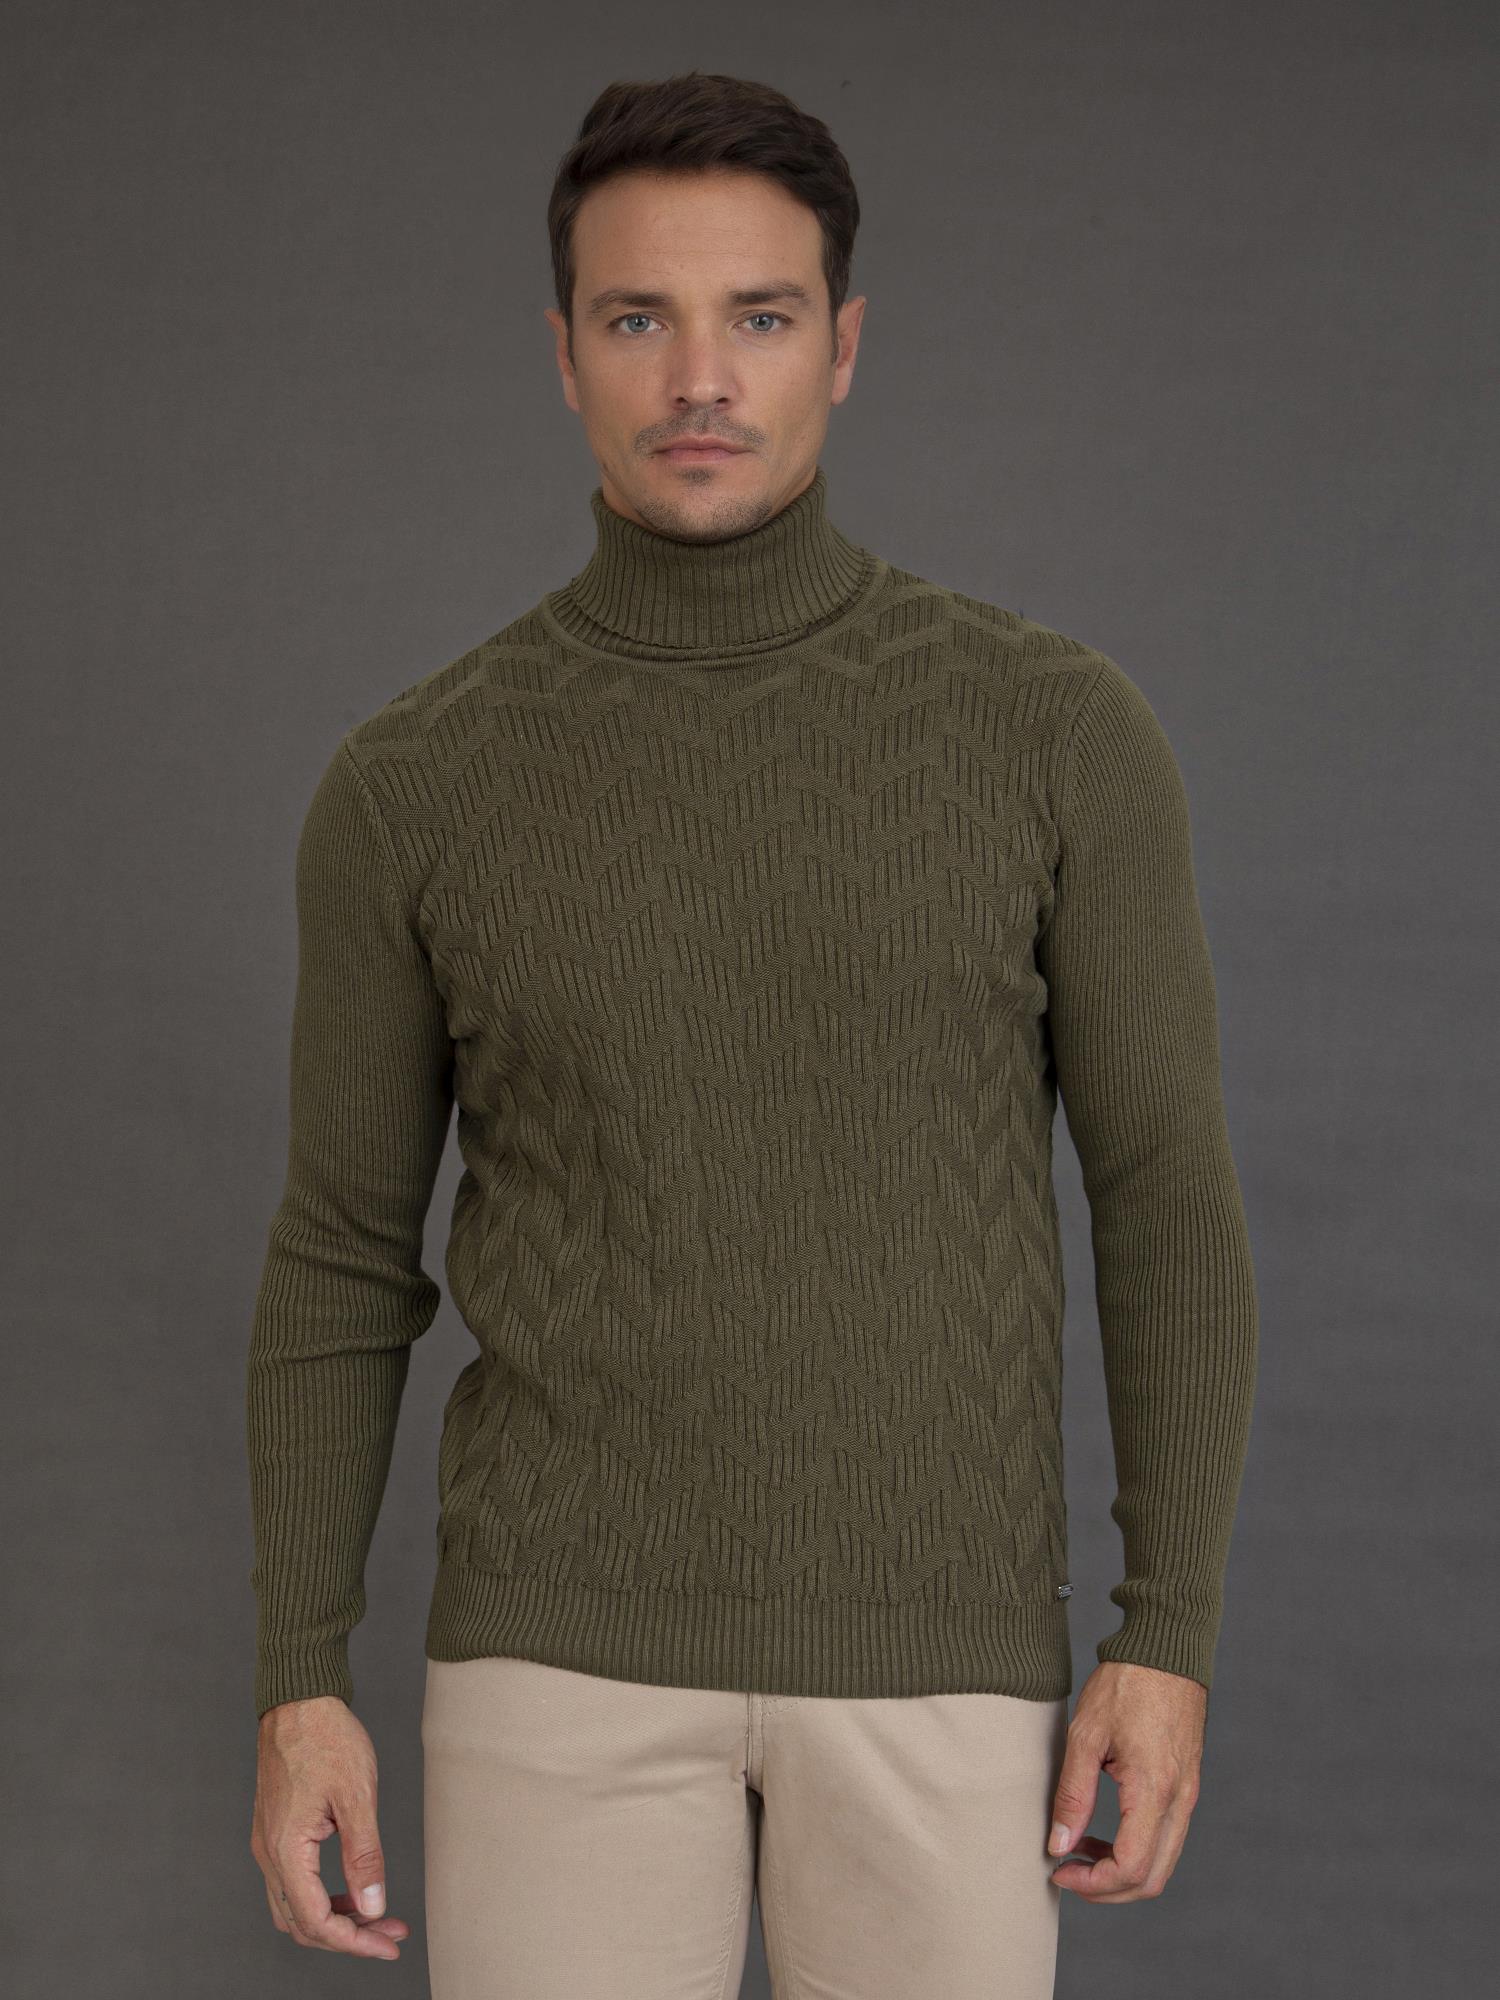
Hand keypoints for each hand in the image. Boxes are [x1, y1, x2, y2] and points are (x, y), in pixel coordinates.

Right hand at [250, 1694, 410, 1958]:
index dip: (354, 1942)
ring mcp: (267, 1843)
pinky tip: (351, 1887)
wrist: (298, 1701)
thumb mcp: (357, 1796)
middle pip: (302, 1923)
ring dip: (334, 1919)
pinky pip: (293, 1883)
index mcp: (286, 1849)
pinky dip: (322, 1896)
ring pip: (294, 1906)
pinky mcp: (273, 1831)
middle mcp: (268, 1854)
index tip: (388, 1944)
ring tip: (376, 1915)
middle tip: (389, 1934)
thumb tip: (373, 1907)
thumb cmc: (327, 1739)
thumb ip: (365, 1855)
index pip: (316, 1921)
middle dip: (348, 1936)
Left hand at [1045, 1660, 1204, 1902]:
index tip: (1060, 1872)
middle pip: (1151, 1879)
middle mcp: (1179, 1801)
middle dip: (1107, 1890)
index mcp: (1154, 1789)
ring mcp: (1188, 1796)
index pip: (1130, 1868)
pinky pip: (1166, 1838)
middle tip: (1068, 1873)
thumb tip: (1059, 1846)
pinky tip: (1103, 1831)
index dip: (1093, 1883)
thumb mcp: (1086, 1734)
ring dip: (1121, 1871)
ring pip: (1161, 1863)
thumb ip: (1073, 1795)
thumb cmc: (1125, 1684)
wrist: (1166, 1650)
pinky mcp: (1187, 1787)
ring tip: (1078, 1850)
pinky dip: (1135, 1850)